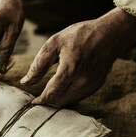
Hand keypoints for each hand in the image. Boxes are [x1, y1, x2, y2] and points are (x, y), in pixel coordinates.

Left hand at [20, 8, 135, 105]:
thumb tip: (26, 82)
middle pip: (60, 100)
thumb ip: (39, 64)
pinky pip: (79, 96)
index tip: (32, 101)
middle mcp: (83, 80)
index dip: (40, 100)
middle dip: (48, 101)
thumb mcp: (55, 42)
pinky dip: (69, 95)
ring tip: (49, 93)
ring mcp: (92, 85)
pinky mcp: (97, 86)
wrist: (109, 34)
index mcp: (71, 68)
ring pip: (69, 101)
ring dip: (58, 99)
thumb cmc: (80, 35)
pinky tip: (63, 88)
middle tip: (37, 97)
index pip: (52, 93)